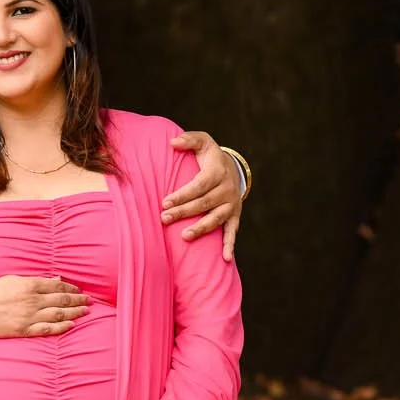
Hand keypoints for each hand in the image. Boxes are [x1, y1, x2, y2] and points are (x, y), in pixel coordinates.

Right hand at [0, 274, 87, 339]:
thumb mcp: (13, 280)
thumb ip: (35, 280)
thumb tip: (56, 280)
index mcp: (29, 285)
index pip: (57, 286)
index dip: (71, 288)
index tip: (80, 290)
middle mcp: (32, 300)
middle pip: (61, 300)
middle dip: (77, 300)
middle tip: (89, 301)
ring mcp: (29, 316)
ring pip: (58, 314)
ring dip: (74, 313)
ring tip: (85, 312)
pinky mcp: (24, 330)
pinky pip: (47, 329)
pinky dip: (61, 327)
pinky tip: (71, 325)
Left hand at [163, 131, 244, 253]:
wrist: (234, 168)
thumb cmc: (210, 156)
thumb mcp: (203, 141)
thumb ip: (188, 139)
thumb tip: (172, 142)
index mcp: (218, 172)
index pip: (198, 186)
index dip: (182, 194)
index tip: (164, 202)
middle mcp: (227, 189)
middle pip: (204, 203)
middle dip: (183, 212)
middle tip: (164, 219)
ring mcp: (232, 204)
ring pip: (216, 219)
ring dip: (200, 228)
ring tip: (184, 236)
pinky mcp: (235, 215)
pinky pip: (233, 232)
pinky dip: (230, 245)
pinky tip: (225, 259)